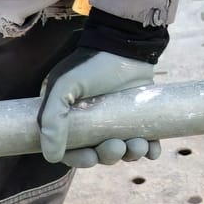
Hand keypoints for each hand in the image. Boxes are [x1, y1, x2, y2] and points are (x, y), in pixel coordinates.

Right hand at [37, 9, 167, 166]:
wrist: (127, 44)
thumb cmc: (92, 64)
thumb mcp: (64, 87)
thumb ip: (51, 119)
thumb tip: (51, 156)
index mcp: (72, 118)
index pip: (72, 149)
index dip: (79, 159)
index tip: (90, 159)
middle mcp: (95, 123)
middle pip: (100, 153)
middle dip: (109, 156)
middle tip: (117, 146)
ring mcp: (118, 120)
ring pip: (125, 150)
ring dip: (132, 154)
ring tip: (139, 145)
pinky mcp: (140, 117)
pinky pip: (148, 142)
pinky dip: (150, 150)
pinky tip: (153, 149)